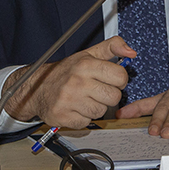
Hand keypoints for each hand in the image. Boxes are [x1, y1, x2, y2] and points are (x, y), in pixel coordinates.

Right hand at [4, 37, 133, 128]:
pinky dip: (83, 117)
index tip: (110, 80)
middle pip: (114, 97)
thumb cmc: (66, 72)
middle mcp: (77, 82)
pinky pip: (87, 122)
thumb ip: (112, 47)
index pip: (120, 76)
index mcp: (86, 64)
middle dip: (108, 95)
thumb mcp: (88, 54)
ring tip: (85, 99)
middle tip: (97, 91)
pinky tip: (75, 108)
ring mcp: (70, 100)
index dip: (119, 80)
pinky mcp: (63, 116)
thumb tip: (131, 52)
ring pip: (101, 111)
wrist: (36, 87)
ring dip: (96, 107)